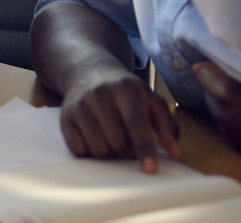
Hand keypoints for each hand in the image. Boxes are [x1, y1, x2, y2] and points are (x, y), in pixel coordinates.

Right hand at [59, 68, 179, 172]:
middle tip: (131, 144)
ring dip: (111, 153)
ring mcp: (79, 106)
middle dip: (129, 151)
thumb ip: (167, 125)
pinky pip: (79, 150)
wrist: (89, 71)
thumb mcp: (151, 100)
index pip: (136, 124)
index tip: (150, 169)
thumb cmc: (126, 91)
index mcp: (125, 89)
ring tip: (114, 139)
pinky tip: (96, 138)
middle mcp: (99, 95)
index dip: (144, 148)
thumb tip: (176, 153)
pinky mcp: (65, 118)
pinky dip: (90, 151)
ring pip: (99, 150)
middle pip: (118, 142)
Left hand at [194, 61, 240, 153]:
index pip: (203, 75)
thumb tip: (197, 68)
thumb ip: (227, 69)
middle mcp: (224, 114)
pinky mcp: (237, 144)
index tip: (223, 71)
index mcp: (229, 93)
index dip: (213, 71)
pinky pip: (226, 125)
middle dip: (219, 89)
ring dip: (225, 104)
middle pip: (209, 94)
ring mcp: (230, 131)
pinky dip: (233, 120)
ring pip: (216, 110)